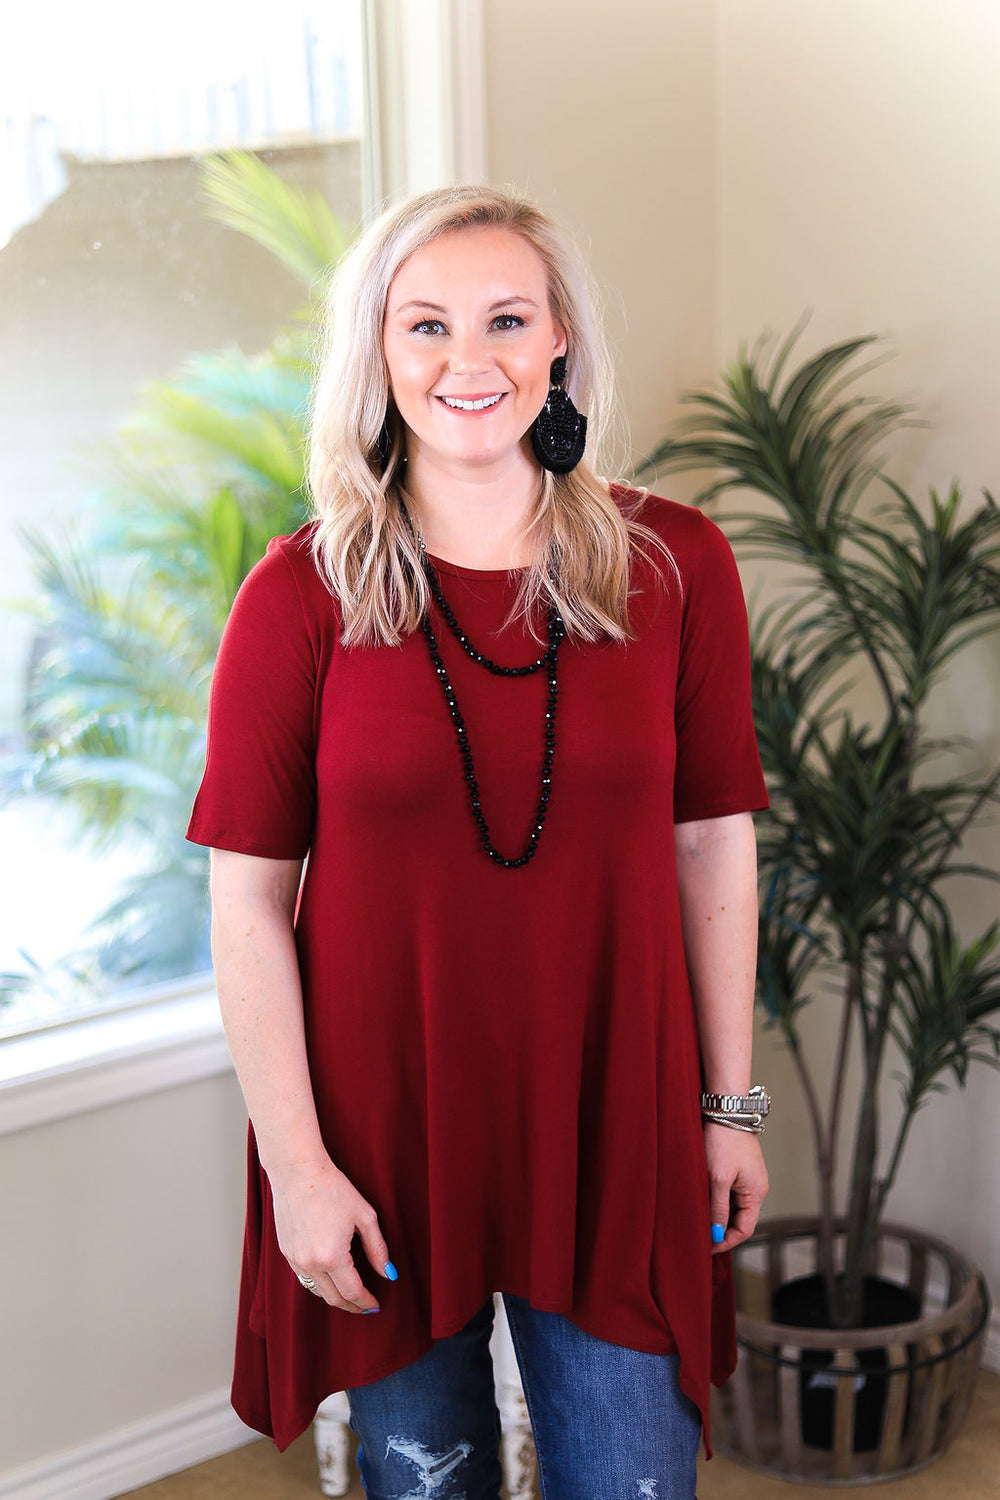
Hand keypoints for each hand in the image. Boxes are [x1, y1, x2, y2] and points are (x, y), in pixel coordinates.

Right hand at [270, 1156, 396, 1311]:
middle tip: (365, 1307)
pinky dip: (318, 1284)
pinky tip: (330, 1278)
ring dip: (334, 1297)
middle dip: (351, 1306)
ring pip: (316, 1291)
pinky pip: (303, 1277)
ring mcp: (294, 1259)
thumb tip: (388, 1274)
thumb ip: (377, 1249)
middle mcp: (310, 1263)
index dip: (366, 1302)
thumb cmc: (333, 1189)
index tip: (376, 1306)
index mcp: (332, 1257)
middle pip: (333, 1298)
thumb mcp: (364, 1216)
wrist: (297, 1171)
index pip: (352, 1292)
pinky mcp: (285, 1251)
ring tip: (349, 1294)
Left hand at [703, 1123, 768, 1253]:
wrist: (726, 1109)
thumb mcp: (718, 1179)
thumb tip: (717, 1234)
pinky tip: (704, 1198)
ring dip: (719, 1214)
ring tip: (700, 1217)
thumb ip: (718, 1208)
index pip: (745, 1229)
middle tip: (701, 1235)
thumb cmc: (723, 1141)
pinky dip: (719, 1199)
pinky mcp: (741, 1168)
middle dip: (722, 1229)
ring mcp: (750, 1178)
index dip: (726, 1241)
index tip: (708, 1247)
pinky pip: (732, 1192)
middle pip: (741, 1219)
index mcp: (756, 1193)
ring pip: (735, 1205)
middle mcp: (757, 1188)